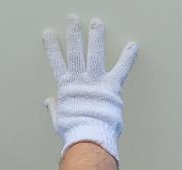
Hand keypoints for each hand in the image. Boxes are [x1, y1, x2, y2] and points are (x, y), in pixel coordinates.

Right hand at [43, 16, 137, 161]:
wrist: (90, 137)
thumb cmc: (75, 131)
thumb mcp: (60, 119)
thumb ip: (55, 108)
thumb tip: (48, 102)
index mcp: (66, 87)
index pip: (57, 62)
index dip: (53, 47)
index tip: (49, 34)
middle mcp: (80, 79)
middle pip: (75, 51)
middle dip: (74, 34)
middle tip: (72, 19)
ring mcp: (96, 81)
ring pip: (94, 53)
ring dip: (96, 37)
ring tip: (96, 23)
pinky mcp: (111, 87)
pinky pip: (121, 69)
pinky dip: (127, 58)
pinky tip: (132, 46)